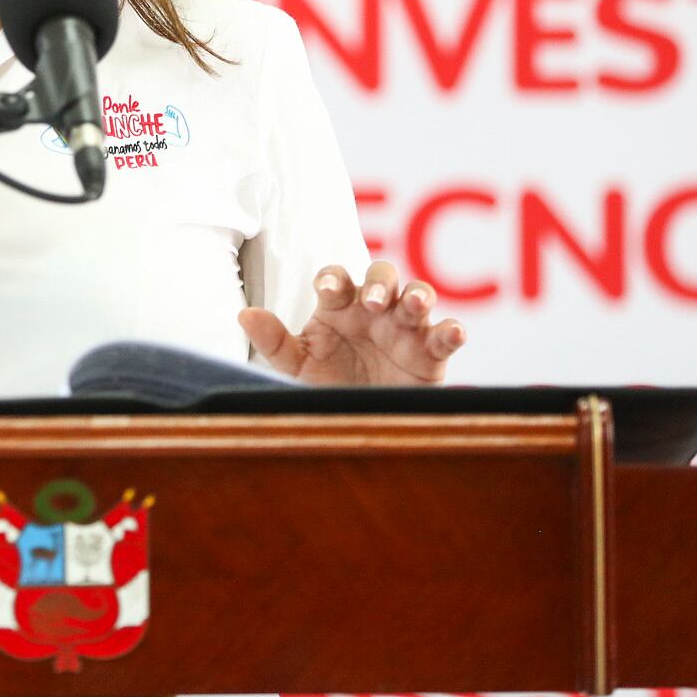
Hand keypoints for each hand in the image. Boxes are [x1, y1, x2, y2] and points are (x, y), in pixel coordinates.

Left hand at [237, 260, 465, 384]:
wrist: (360, 418)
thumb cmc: (327, 381)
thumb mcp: (297, 365)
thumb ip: (274, 340)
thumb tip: (244, 314)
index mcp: (339, 306)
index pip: (336, 279)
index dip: (333, 279)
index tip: (326, 289)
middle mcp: (374, 309)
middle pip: (382, 277)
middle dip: (380, 283)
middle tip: (375, 301)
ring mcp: (405, 327)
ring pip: (418, 295)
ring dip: (419, 296)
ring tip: (415, 305)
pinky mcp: (431, 351)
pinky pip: (445, 334)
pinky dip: (452, 330)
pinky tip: (453, 333)